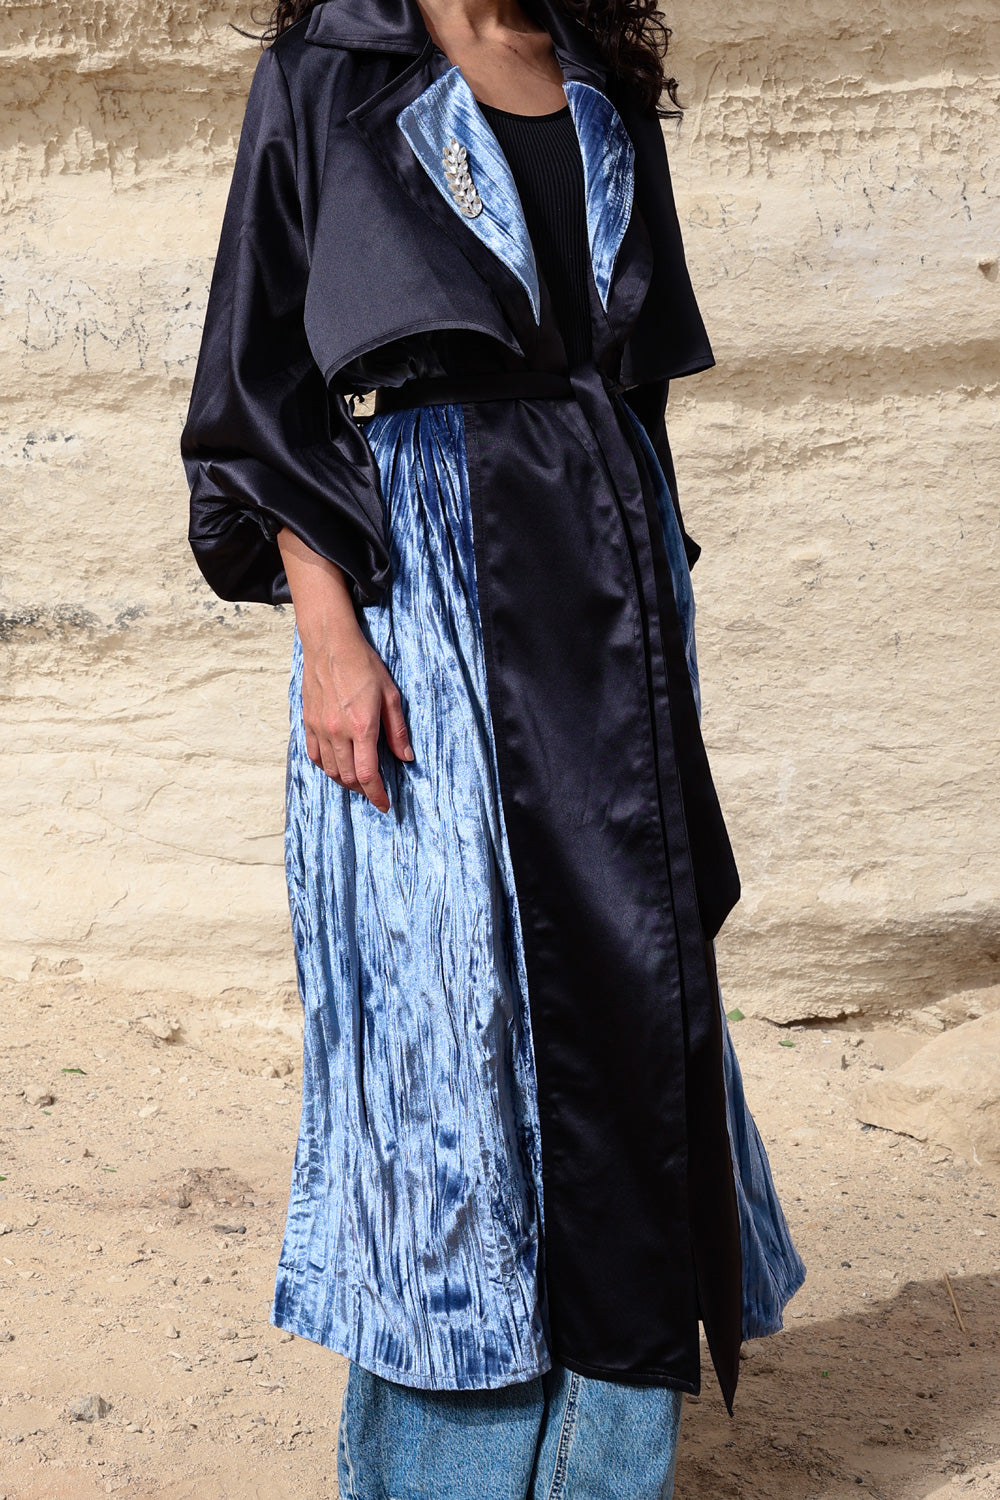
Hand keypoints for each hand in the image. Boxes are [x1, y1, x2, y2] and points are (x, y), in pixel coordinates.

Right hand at [276, 527, 412, 812]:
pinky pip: (315, 755)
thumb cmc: (363, 665)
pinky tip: (337, 764)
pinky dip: (327, 766)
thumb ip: (398, 730)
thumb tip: (406, 758)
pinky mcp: (308, 722)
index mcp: (362, 727)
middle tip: (375, 790)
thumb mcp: (391, 695)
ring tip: (358, 779)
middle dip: (364, 790)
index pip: (368, 775)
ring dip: (345, 780)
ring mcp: (320, 728)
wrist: (330, 643)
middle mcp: (338, 732)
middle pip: (348, 777)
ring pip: (330, 770)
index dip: (377, 796)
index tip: (385, 805)